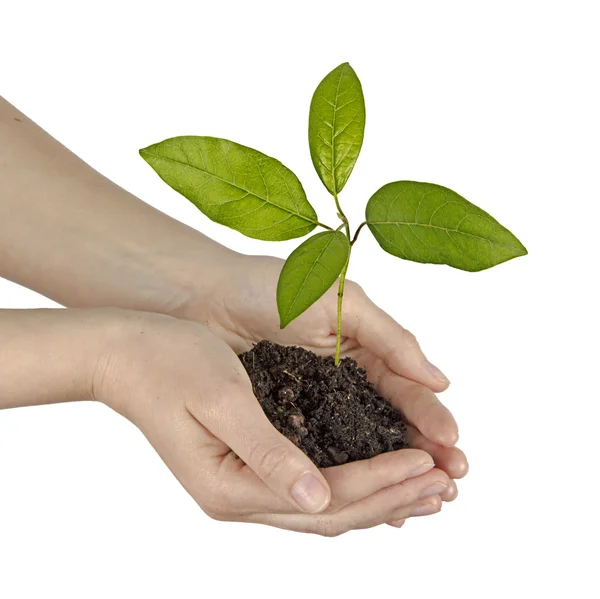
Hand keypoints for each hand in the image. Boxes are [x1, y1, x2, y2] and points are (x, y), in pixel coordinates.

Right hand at [95, 310, 452, 534]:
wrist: (127, 355)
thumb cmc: (169, 365)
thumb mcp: (221, 400)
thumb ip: (268, 452)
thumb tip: (319, 497)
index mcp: (231, 486)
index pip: (327, 495)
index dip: (382, 479)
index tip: (428, 460)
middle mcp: (239, 497)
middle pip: (333, 512)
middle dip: (393, 497)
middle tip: (445, 483)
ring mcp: (242, 487)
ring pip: (326, 507)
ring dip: (379, 497)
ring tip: (426, 488)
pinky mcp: (247, 467)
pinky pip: (311, 490)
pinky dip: (352, 485)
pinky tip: (378, 479)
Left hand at [186, 254, 468, 525]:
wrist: (209, 297)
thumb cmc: (272, 287)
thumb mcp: (339, 303)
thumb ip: (389, 338)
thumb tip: (440, 380)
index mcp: (366, 350)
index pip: (407, 392)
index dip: (431, 420)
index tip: (453, 449)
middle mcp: (347, 383)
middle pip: (393, 426)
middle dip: (424, 455)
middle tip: (451, 487)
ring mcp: (318, 406)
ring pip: (362, 447)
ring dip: (392, 474)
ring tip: (421, 504)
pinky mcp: (286, 423)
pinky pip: (321, 455)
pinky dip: (345, 477)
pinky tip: (367, 502)